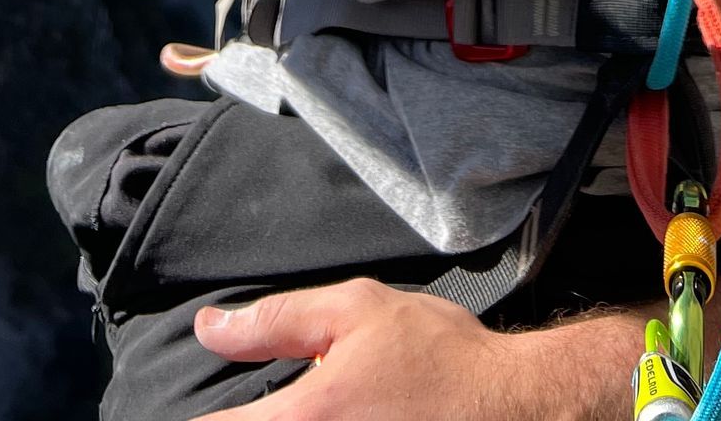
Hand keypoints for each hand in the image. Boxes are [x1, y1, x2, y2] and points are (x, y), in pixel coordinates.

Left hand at [196, 278, 637, 417]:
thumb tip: (208, 328)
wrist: (514, 408)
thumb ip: (278, 320)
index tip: (208, 408)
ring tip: (313, 410)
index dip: (206, 419)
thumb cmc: (439, 357)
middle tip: (275, 403)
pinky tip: (339, 419)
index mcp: (304, 420)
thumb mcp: (358, 311)